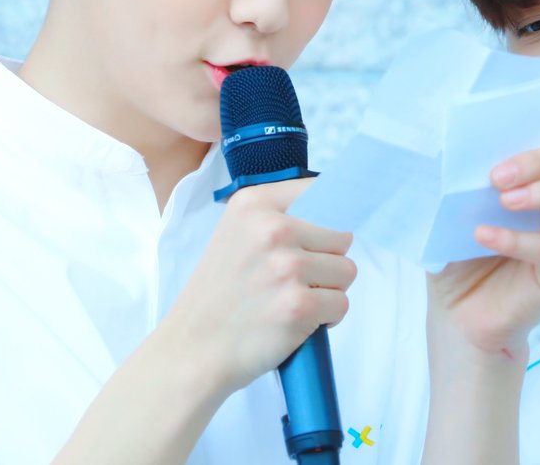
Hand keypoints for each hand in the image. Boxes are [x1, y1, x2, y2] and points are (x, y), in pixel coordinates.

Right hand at [160, 179, 356, 394]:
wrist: (193, 348)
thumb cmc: (221, 293)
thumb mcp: (237, 233)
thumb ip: (281, 214)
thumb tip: (339, 204)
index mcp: (254, 203)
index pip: (325, 191)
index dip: (331, 217)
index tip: (321, 234)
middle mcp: (272, 229)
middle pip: (342, 234)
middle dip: (327, 259)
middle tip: (292, 279)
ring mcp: (286, 268)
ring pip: (346, 270)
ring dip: (328, 289)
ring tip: (291, 298)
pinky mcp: (299, 305)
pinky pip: (342, 303)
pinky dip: (326, 317)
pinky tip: (295, 319)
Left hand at [427, 141, 539, 360]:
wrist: (458, 314)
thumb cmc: (459, 255)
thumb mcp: (453, 213)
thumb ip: (459, 182)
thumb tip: (445, 154)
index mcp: (539, 181)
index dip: (531, 145)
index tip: (492, 161)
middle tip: (498, 178)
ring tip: (505, 201)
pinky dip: (518, 239)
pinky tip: (484, 237)